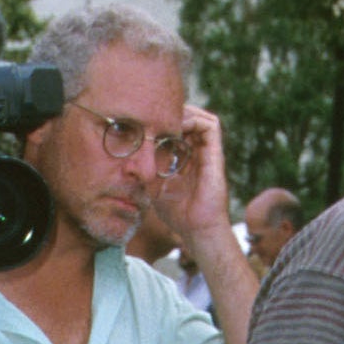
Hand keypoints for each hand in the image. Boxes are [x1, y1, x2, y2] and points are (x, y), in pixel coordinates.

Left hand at [149, 106, 231, 259]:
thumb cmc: (178, 215)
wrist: (197, 230)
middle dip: (172, 114)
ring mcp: (209, 152)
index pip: (178, 129)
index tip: (147, 123)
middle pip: (189, 119)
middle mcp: (199, 152)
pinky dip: (194, 121)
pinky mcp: (216, 154)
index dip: (165, 123)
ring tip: (165, 120)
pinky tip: (177, 128)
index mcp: (187, 158)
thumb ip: (145, 174)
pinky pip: (211, 126)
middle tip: (154, 116)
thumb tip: (127, 165)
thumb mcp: (154, 189)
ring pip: (201, 118)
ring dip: (184, 114)